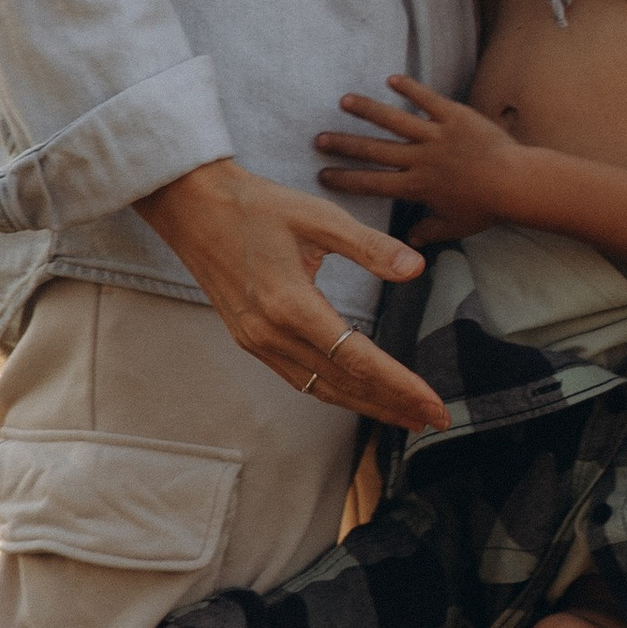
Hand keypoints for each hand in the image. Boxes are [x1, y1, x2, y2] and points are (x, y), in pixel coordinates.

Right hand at [135, 158, 445, 434]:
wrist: (191, 206)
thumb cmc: (256, 206)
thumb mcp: (319, 217)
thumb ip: (370, 246)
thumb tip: (416, 268)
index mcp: (292, 306)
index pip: (359, 360)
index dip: (401, 386)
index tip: (435, 405)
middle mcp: (271, 334)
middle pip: (343, 384)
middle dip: (392, 405)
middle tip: (434, 421)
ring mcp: (256, 341)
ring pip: (319, 388)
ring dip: (364, 404)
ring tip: (404, 416)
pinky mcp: (249, 338)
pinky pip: (298, 377)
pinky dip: (333, 390)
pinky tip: (356, 392)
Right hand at [316, 75, 529, 238]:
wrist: (517, 183)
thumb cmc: (487, 208)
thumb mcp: (454, 227)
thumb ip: (428, 232)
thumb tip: (410, 244)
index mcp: (416, 187)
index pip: (372, 183)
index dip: (346, 179)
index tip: (323, 174)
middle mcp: (419, 159)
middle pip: (374, 150)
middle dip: (344, 144)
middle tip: (319, 138)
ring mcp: (436, 135)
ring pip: (394, 120)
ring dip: (367, 109)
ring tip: (344, 101)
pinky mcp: (454, 116)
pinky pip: (428, 99)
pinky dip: (410, 88)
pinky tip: (392, 78)